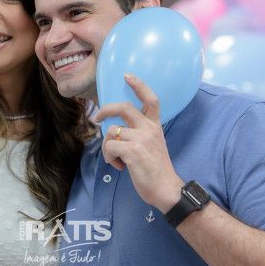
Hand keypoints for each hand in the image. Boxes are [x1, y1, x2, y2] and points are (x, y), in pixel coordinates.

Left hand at [94, 73, 182, 212]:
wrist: (166, 190)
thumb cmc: (156, 170)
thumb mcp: (153, 145)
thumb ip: (139, 133)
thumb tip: (117, 130)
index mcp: (155, 126)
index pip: (150, 99)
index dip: (138, 85)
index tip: (127, 76)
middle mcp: (149, 129)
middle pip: (123, 108)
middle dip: (106, 109)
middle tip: (98, 118)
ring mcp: (141, 139)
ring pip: (111, 132)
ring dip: (108, 147)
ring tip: (117, 160)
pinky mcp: (132, 151)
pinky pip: (109, 147)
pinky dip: (109, 158)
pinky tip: (119, 167)